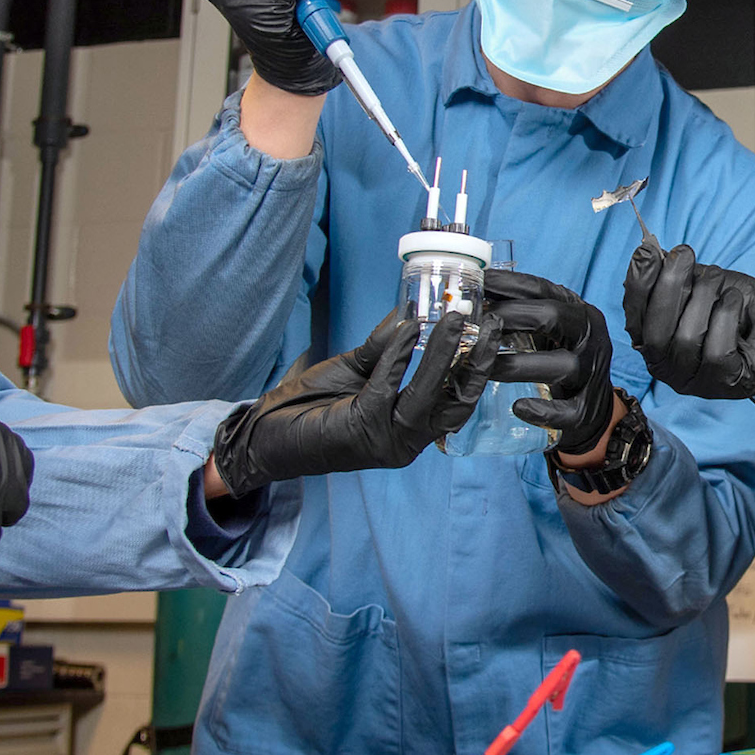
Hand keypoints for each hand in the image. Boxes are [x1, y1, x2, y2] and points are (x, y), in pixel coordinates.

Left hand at [209, 308, 496, 491]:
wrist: (264, 434)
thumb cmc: (309, 405)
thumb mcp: (355, 370)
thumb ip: (384, 348)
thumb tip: (411, 311)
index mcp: (411, 432)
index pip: (459, 403)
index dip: (478, 369)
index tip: (490, 333)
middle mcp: (406, 443)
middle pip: (455, 403)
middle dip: (475, 362)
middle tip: (487, 324)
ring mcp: (386, 441)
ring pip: (427, 395)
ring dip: (441, 354)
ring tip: (451, 318)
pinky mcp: (361, 431)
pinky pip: (388, 387)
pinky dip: (397, 356)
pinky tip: (407, 329)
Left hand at [482, 269, 615, 454]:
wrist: (593, 406)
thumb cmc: (560, 359)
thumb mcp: (547, 331)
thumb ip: (520, 315)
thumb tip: (473, 300)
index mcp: (578, 312)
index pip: (542, 289)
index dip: (508, 284)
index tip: (477, 282)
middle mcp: (591, 336)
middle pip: (554, 317)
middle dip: (511, 316)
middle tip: (476, 324)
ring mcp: (592, 373)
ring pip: (562, 365)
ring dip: (518, 365)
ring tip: (485, 369)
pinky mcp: (589, 408)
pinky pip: (568, 410)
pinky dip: (543, 410)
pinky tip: (519, 407)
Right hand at [623, 239, 754, 400]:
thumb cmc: (748, 311)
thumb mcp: (710, 287)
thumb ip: (682, 280)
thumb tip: (654, 255)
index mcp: (660, 345)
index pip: (636, 318)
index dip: (638, 284)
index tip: (646, 250)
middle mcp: (671, 368)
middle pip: (655, 332)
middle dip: (667, 287)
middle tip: (685, 255)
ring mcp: (698, 382)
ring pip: (686, 339)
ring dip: (705, 299)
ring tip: (725, 284)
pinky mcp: (727, 385)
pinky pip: (716, 351)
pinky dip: (726, 317)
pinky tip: (737, 302)